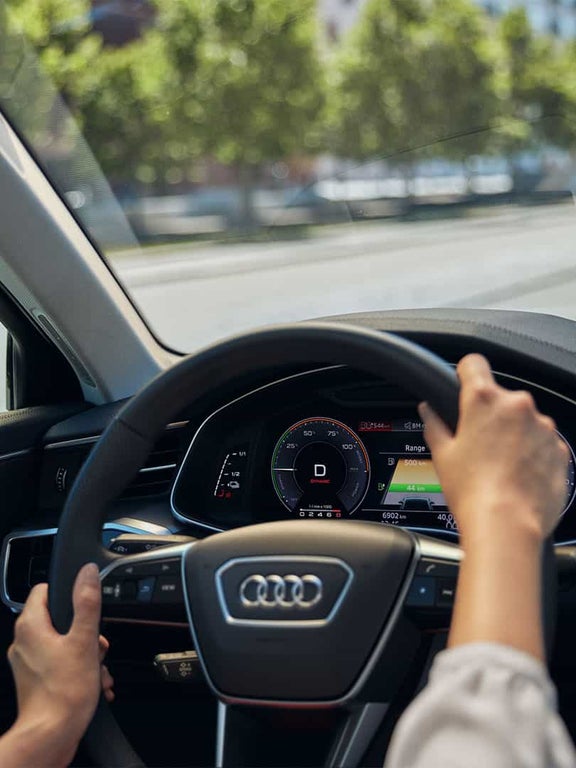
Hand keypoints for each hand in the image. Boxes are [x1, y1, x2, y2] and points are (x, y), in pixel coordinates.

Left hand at [4, 563, 110, 766]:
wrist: (51, 736)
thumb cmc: (64, 693)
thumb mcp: (84, 640)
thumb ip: (86, 602)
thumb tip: (87, 573)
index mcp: (31, 626)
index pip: (45, 590)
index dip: (69, 593)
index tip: (85, 606)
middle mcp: (24, 642)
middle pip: (59, 618)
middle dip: (85, 631)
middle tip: (96, 645)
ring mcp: (28, 662)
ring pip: (62, 642)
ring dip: (86, 652)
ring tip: (97, 668)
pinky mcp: (35, 680)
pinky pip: (59, 663)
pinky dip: (78, 668)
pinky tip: (93, 682)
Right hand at [420, 354, 568, 546]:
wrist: (508, 525)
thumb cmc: (473, 491)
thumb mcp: (442, 455)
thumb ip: (435, 424)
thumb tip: (429, 411)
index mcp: (484, 401)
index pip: (474, 363)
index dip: (465, 373)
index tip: (463, 385)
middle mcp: (518, 406)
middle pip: (500, 398)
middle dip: (490, 416)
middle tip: (477, 444)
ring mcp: (543, 427)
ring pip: (524, 421)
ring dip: (513, 435)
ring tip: (498, 466)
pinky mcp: (560, 449)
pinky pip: (542, 443)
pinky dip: (531, 454)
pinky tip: (517, 476)